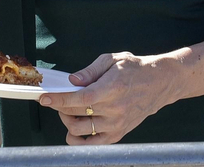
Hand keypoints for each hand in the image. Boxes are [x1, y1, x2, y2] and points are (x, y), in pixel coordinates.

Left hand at [39, 51, 179, 144]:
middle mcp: (114, 109)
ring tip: (68, 111)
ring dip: (67, 121)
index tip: (44, 98)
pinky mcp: (118, 134)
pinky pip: (92, 144)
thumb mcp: (112, 60)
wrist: (159, 83)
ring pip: (80, 131)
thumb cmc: (135, 69)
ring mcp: (116, 125)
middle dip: (59, 107)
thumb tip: (71, 81)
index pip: (79, 99)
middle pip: (75, 114)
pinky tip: (76, 126)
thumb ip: (90, 71)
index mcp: (111, 88)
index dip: (59, 99)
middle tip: (56, 99)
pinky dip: (79, 138)